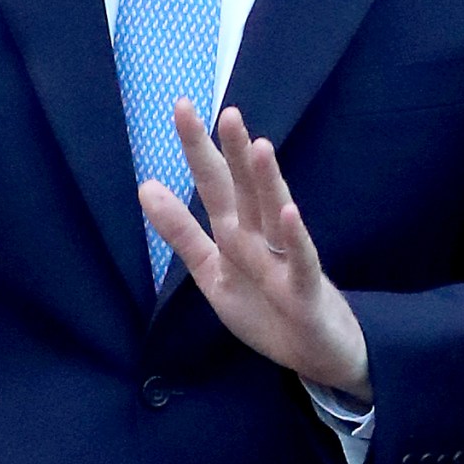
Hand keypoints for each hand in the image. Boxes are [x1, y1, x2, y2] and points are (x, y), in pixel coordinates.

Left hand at [139, 100, 371, 402]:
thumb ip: (182, 233)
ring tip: (258, 146)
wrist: (318, 357)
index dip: (199, 149)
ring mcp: (287, 262)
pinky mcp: (307, 292)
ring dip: (268, 183)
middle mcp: (263, 239)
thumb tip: (145, 186)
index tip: (182, 106)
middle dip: (235, 154)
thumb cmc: (267, 308)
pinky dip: (295, 240)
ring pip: (275, 216)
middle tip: (226, 111)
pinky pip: (301, 263)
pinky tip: (288, 213)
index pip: (216, 183)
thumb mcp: (213, 272)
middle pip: (246, 190)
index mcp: (237, 233)